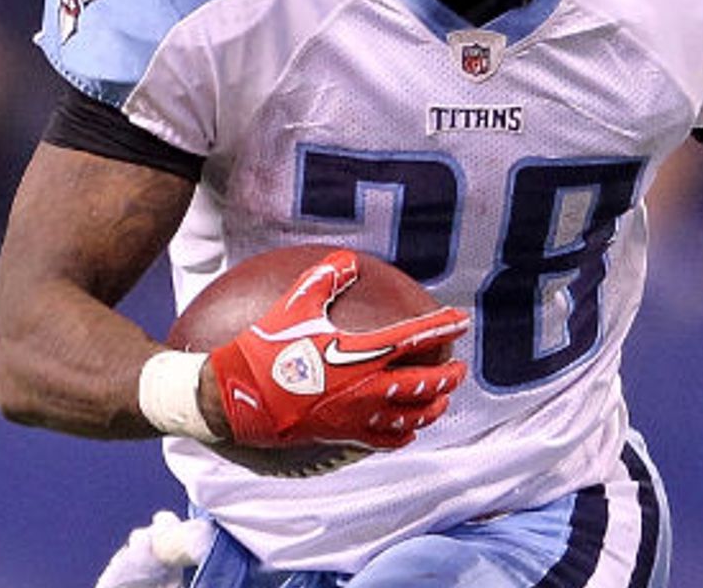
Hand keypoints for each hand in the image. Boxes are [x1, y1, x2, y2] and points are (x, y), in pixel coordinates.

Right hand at [205, 249, 469, 450]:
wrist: (241, 397)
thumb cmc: (267, 348)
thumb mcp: (295, 304)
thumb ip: (325, 278)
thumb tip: (347, 260)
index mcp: (362, 352)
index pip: (415, 337)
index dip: (442, 327)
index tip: (461, 320)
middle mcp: (368, 387)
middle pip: (425, 384)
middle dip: (448, 376)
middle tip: (460, 368)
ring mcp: (359, 416)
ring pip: (412, 416)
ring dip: (433, 407)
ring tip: (443, 400)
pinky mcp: (344, 436)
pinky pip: (385, 441)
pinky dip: (404, 435)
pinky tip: (409, 431)